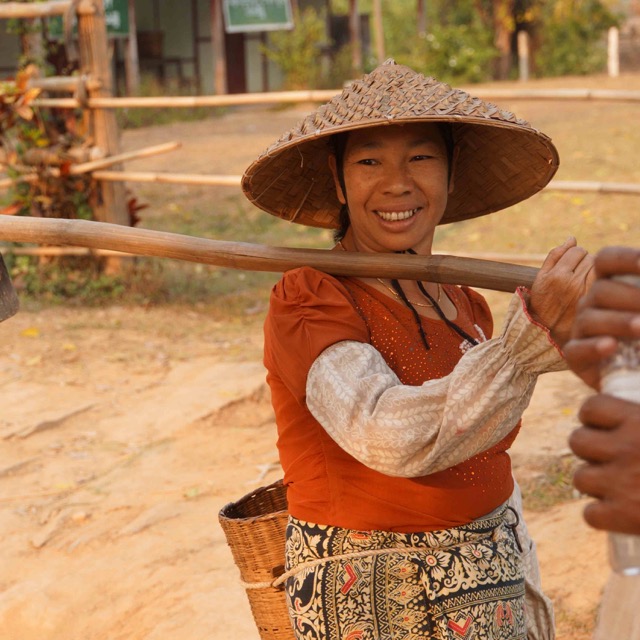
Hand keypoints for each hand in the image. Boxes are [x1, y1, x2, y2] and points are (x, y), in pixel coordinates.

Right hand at [529, 237, 594, 346]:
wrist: (550, 334)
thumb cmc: (545, 304)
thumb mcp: (540, 280)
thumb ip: (554, 256)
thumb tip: (572, 238)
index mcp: (554, 276)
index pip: (575, 251)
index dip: (575, 256)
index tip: (572, 266)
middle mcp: (570, 283)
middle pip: (589, 257)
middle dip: (586, 263)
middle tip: (580, 276)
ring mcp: (585, 292)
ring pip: (599, 268)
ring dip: (596, 271)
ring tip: (587, 284)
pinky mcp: (595, 300)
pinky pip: (604, 280)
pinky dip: (603, 281)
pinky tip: (596, 289)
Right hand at [564, 246, 639, 388]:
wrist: (635, 372)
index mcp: (611, 285)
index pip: (607, 261)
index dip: (624, 258)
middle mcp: (592, 304)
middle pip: (600, 290)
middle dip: (630, 296)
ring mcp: (582, 330)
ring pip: (588, 319)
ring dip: (618, 322)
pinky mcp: (576, 357)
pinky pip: (577, 349)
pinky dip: (593, 347)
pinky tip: (612, 346)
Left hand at [570, 393, 639, 534]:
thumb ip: (636, 418)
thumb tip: (600, 395)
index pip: (591, 407)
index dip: (594, 418)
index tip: (606, 427)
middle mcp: (628, 448)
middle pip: (577, 441)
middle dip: (591, 451)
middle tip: (613, 460)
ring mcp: (623, 483)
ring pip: (580, 478)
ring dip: (596, 484)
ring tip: (623, 487)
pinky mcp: (626, 517)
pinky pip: (590, 514)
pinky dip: (604, 517)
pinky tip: (621, 513)